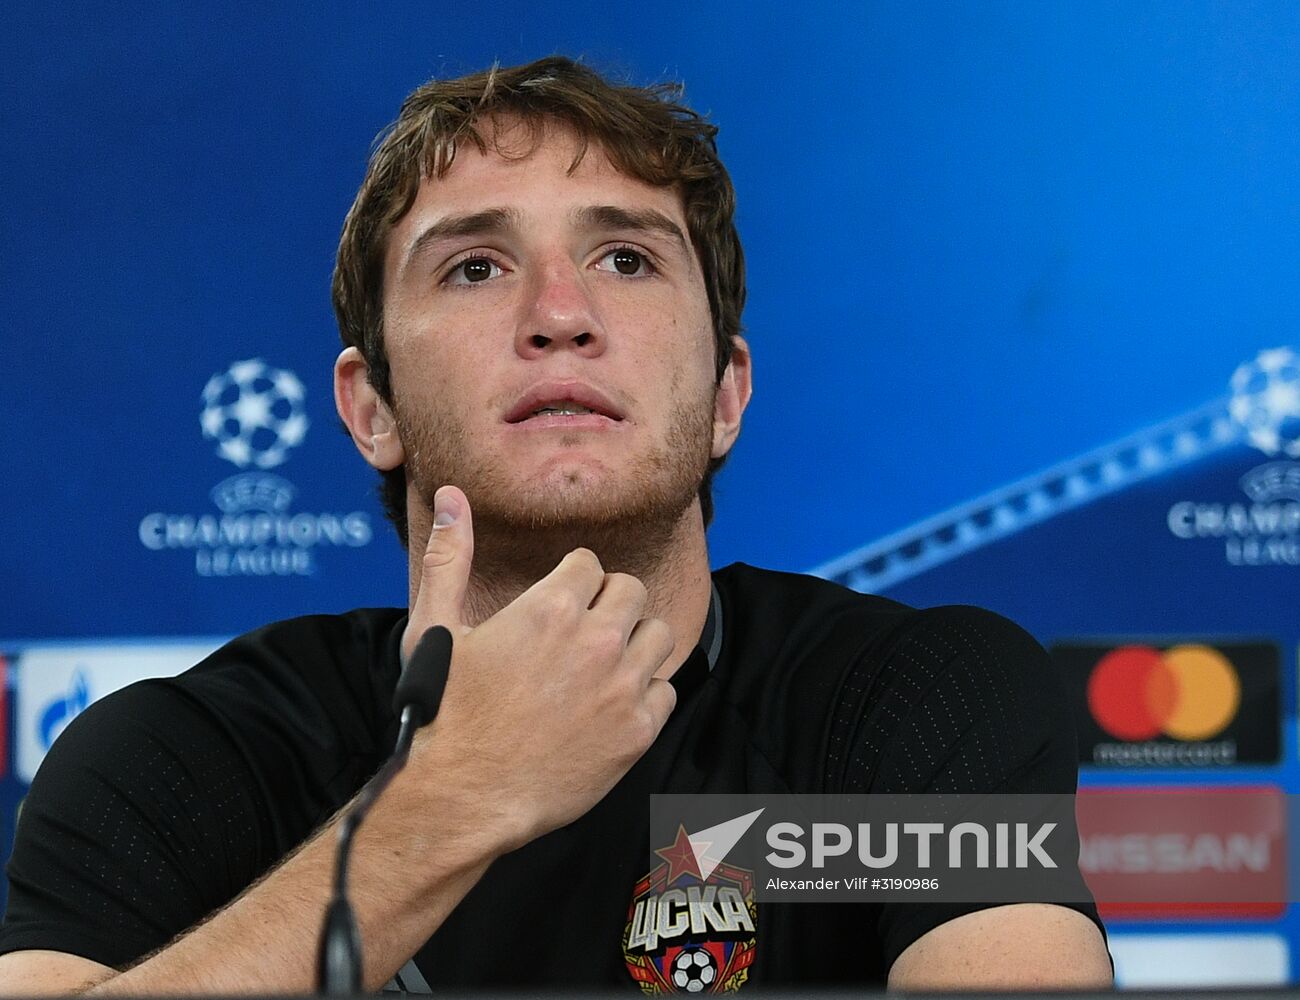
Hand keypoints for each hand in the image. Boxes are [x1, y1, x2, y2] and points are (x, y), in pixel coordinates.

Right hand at [403, 485, 677, 850]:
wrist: (464, 796)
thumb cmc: (445, 713)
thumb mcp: (435, 628)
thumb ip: (451, 556)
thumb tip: (452, 494)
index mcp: (552, 607)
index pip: (590, 564)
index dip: (572, 580)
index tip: (559, 603)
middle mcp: (597, 640)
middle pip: (631, 590)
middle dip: (608, 603)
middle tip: (582, 631)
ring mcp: (623, 687)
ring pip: (659, 635)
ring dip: (634, 642)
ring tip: (603, 663)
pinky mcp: (638, 731)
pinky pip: (666, 690)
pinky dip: (645, 693)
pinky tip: (611, 705)